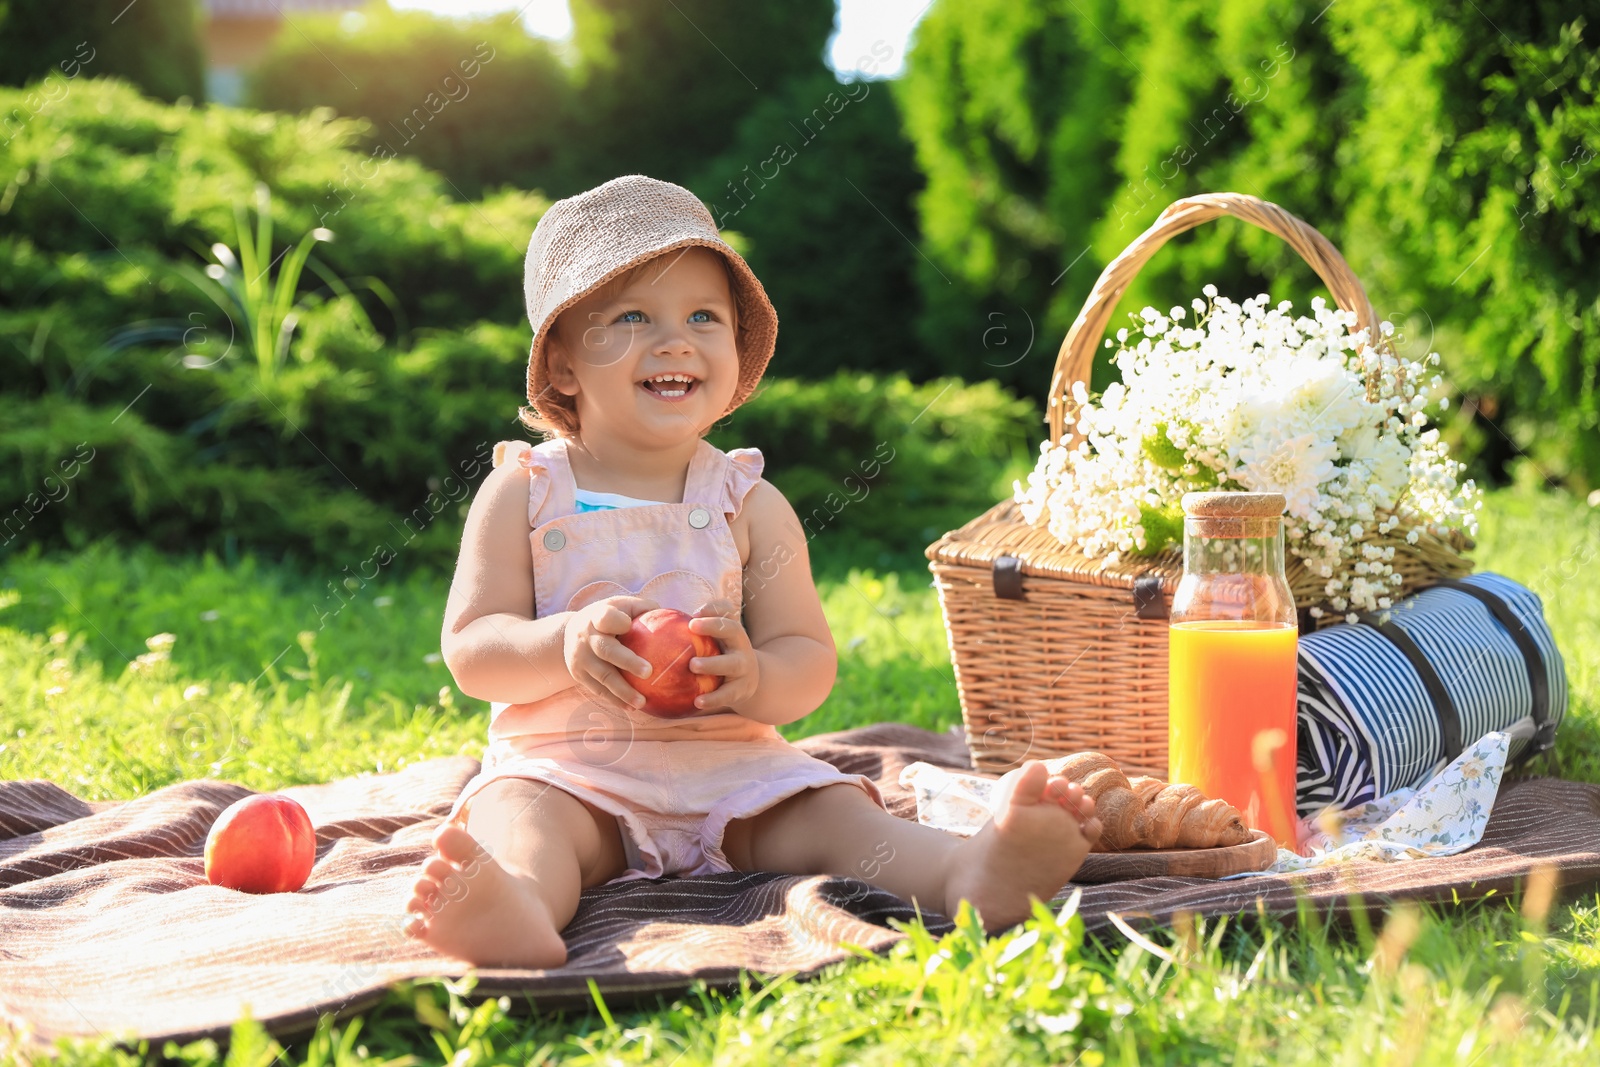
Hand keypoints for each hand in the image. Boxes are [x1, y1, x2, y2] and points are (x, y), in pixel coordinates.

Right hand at [561, 595, 658, 710]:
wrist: (568, 633)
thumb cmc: (608, 618)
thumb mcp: (621, 606)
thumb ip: (644, 609)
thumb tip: (676, 618)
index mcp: (597, 616)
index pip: (605, 617)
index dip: (616, 621)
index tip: (629, 625)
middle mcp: (586, 637)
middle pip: (606, 650)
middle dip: (627, 661)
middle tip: (649, 672)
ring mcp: (580, 658)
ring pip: (603, 676)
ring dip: (623, 691)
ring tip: (642, 702)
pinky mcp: (578, 675)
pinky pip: (598, 690)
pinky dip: (615, 700)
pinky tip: (631, 707)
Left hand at [687, 598, 759, 713]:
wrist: (748, 681)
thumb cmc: (720, 654)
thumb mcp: (715, 640)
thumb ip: (694, 629)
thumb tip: (660, 619)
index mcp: (733, 631)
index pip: (726, 612)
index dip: (712, 610)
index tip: (692, 614)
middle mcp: (741, 645)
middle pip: (733, 630)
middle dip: (714, 626)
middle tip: (692, 627)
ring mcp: (744, 668)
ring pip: (731, 664)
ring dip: (712, 663)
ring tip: (693, 666)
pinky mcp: (741, 690)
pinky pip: (726, 695)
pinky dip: (713, 699)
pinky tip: (697, 702)